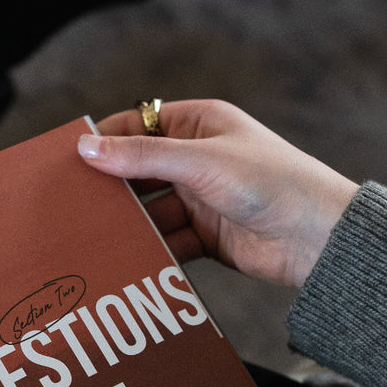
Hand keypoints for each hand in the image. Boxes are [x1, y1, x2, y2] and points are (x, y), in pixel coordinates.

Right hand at [77, 99, 358, 286]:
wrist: (319, 238)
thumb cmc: (272, 182)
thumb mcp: (201, 163)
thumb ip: (142, 157)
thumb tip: (87, 147)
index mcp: (199, 126)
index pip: (137, 126)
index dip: (103, 141)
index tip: (67, 160)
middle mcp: (197, 161)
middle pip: (138, 172)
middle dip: (110, 189)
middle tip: (71, 204)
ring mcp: (200, 200)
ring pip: (149, 211)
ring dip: (128, 225)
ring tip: (93, 238)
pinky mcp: (205, 237)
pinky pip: (166, 243)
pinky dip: (149, 252)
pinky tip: (127, 261)